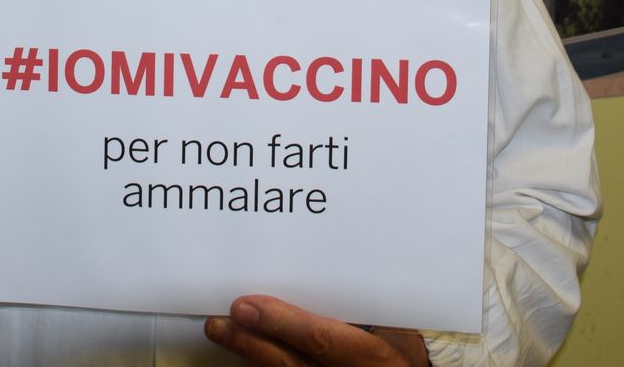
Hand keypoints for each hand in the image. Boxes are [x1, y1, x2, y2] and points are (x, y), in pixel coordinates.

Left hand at [204, 295, 429, 365]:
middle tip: (220, 321)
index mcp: (372, 356)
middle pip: (291, 363)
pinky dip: (264, 365)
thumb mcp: (391, 319)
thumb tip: (317, 266)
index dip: (281, 324)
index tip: (247, 305)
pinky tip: (245, 351)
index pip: (320, 340)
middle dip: (251, 342)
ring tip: (222, 331)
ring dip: (250, 354)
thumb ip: (356, 300)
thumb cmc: (403, 342)